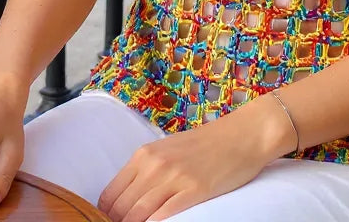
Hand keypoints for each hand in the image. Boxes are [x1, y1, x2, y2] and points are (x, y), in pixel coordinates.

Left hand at [97, 104, 280, 221]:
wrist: (240, 135)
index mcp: (144, 155)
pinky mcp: (194, 190)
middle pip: (121, 208)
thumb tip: (128, 197)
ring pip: (138, 214)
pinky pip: (164, 216)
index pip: (110, 194)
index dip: (107, 214)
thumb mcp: (167, 150)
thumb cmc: (205, 144)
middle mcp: (154, 165)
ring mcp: (173, 178)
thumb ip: (147, 170)